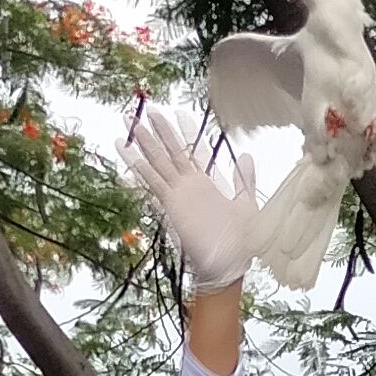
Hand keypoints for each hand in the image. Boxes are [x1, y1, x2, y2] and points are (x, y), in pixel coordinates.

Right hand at [126, 105, 264, 293]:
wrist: (228, 265)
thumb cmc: (239, 241)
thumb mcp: (248, 204)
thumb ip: (245, 179)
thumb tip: (245, 155)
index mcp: (207, 184)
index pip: (194, 151)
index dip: (186, 132)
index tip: (179, 114)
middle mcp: (190, 185)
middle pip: (171, 151)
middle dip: (160, 131)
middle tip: (148, 110)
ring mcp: (178, 193)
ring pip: (158, 161)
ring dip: (144, 143)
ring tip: (129, 123)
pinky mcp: (171, 204)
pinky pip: (153, 181)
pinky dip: (140, 167)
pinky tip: (128, 153)